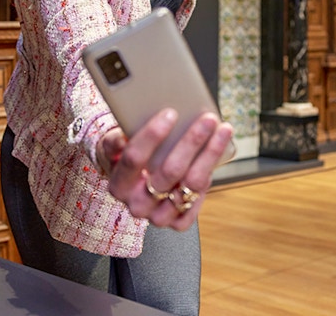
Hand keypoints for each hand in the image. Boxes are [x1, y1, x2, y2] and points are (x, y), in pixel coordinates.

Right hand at [101, 109, 233, 229]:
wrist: (134, 185)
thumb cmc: (125, 158)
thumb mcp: (113, 147)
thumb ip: (114, 141)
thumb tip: (121, 140)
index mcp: (118, 185)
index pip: (134, 158)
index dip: (152, 135)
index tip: (171, 113)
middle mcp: (138, 205)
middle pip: (170, 170)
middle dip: (192, 141)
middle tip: (208, 119)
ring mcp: (159, 217)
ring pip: (191, 184)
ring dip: (210, 154)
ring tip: (222, 130)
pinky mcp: (178, 222)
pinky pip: (199, 197)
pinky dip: (211, 173)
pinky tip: (218, 152)